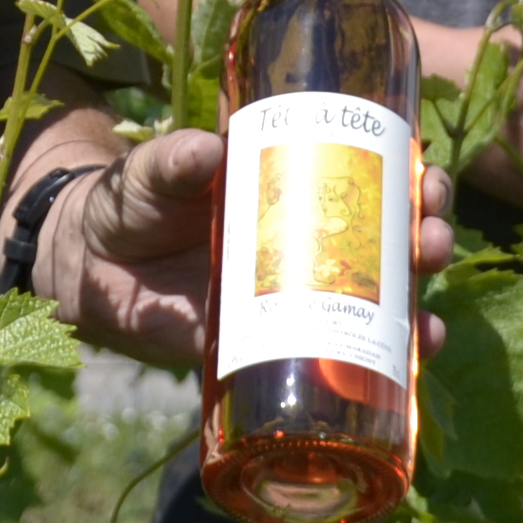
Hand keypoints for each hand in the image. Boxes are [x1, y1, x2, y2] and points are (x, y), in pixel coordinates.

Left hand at [34, 132, 456, 373]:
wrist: (89, 266)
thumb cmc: (133, 203)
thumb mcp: (155, 173)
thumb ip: (175, 161)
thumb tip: (207, 151)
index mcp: (295, 190)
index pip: (371, 178)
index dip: (411, 178)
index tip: (428, 177)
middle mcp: (309, 244)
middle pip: (390, 242)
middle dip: (426, 240)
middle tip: (432, 239)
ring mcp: (294, 299)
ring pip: (376, 305)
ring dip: (417, 311)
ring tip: (430, 319)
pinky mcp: (268, 348)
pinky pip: (331, 363)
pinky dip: (377, 371)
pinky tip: (411, 370)